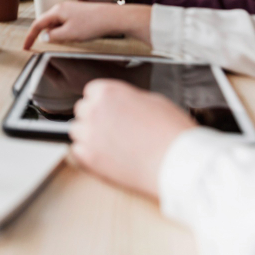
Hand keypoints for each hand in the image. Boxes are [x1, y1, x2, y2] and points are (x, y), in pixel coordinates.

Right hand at [23, 1, 151, 49]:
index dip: (30, 36)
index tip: (26, 46)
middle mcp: (63, 7)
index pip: (37, 23)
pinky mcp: (80, 13)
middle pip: (47, 22)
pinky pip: (66, 23)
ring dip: (56, 34)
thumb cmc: (93, 24)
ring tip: (65, 42)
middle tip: (43, 47)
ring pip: (57, 23)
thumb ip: (53, 36)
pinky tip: (74, 37)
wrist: (113, 18)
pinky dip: (65, 31)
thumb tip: (44, 37)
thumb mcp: (69, 34)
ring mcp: (72, 9)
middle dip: (44, 34)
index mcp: (57, 10)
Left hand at [70, 79, 196, 198]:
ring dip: (89, 136)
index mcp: (109, 92)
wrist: (178, 162)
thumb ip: (128, 99)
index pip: (92, 92)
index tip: (110, 111)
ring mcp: (90, 135)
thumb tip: (123, 103)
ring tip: (110, 145)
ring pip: (77, 131)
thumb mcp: (153, 100)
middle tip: (112, 129)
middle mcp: (95, 110)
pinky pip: (76, 152)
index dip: (102, 102)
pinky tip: (106, 157)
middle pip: (82, 110)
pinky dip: (87, 155)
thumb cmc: (171, 132)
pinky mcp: (89, 158)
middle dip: (94, 118)